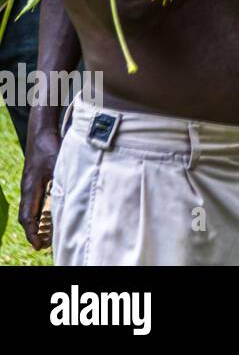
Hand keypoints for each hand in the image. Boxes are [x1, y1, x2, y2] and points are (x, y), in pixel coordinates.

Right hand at [19, 127, 58, 249]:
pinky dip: (39, 212)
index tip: (38, 244)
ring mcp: (31, 185)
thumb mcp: (59, 162)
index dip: (31, 232)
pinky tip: (49, 216)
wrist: (42, 132)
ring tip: (44, 236)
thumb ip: (63, 179)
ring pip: (29, 209)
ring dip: (35, 223)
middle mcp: (28, 188)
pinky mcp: (36, 180)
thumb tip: (74, 193)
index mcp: (30, 187)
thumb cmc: (49, 145)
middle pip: (26, 216)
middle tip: (41, 245)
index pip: (27, 216)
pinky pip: (35, 201)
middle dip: (32, 232)